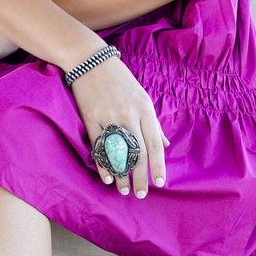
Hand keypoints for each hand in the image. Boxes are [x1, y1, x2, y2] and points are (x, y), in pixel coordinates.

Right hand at [69, 55, 168, 197]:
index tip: (160, 183)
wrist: (91, 61)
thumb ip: (154, 123)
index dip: (158, 166)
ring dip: (122, 175)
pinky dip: (103, 164)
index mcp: (145, 109)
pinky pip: (99, 146)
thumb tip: (165, 144)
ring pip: (118, 153)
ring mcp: (109, 116)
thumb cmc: (120, 80)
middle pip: (138, 153)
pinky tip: (107, 177)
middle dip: (140, 177)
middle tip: (141, 194)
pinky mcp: (91, 117)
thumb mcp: (143, 97)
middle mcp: (129, 114)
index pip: (155, 144)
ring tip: (123, 191)